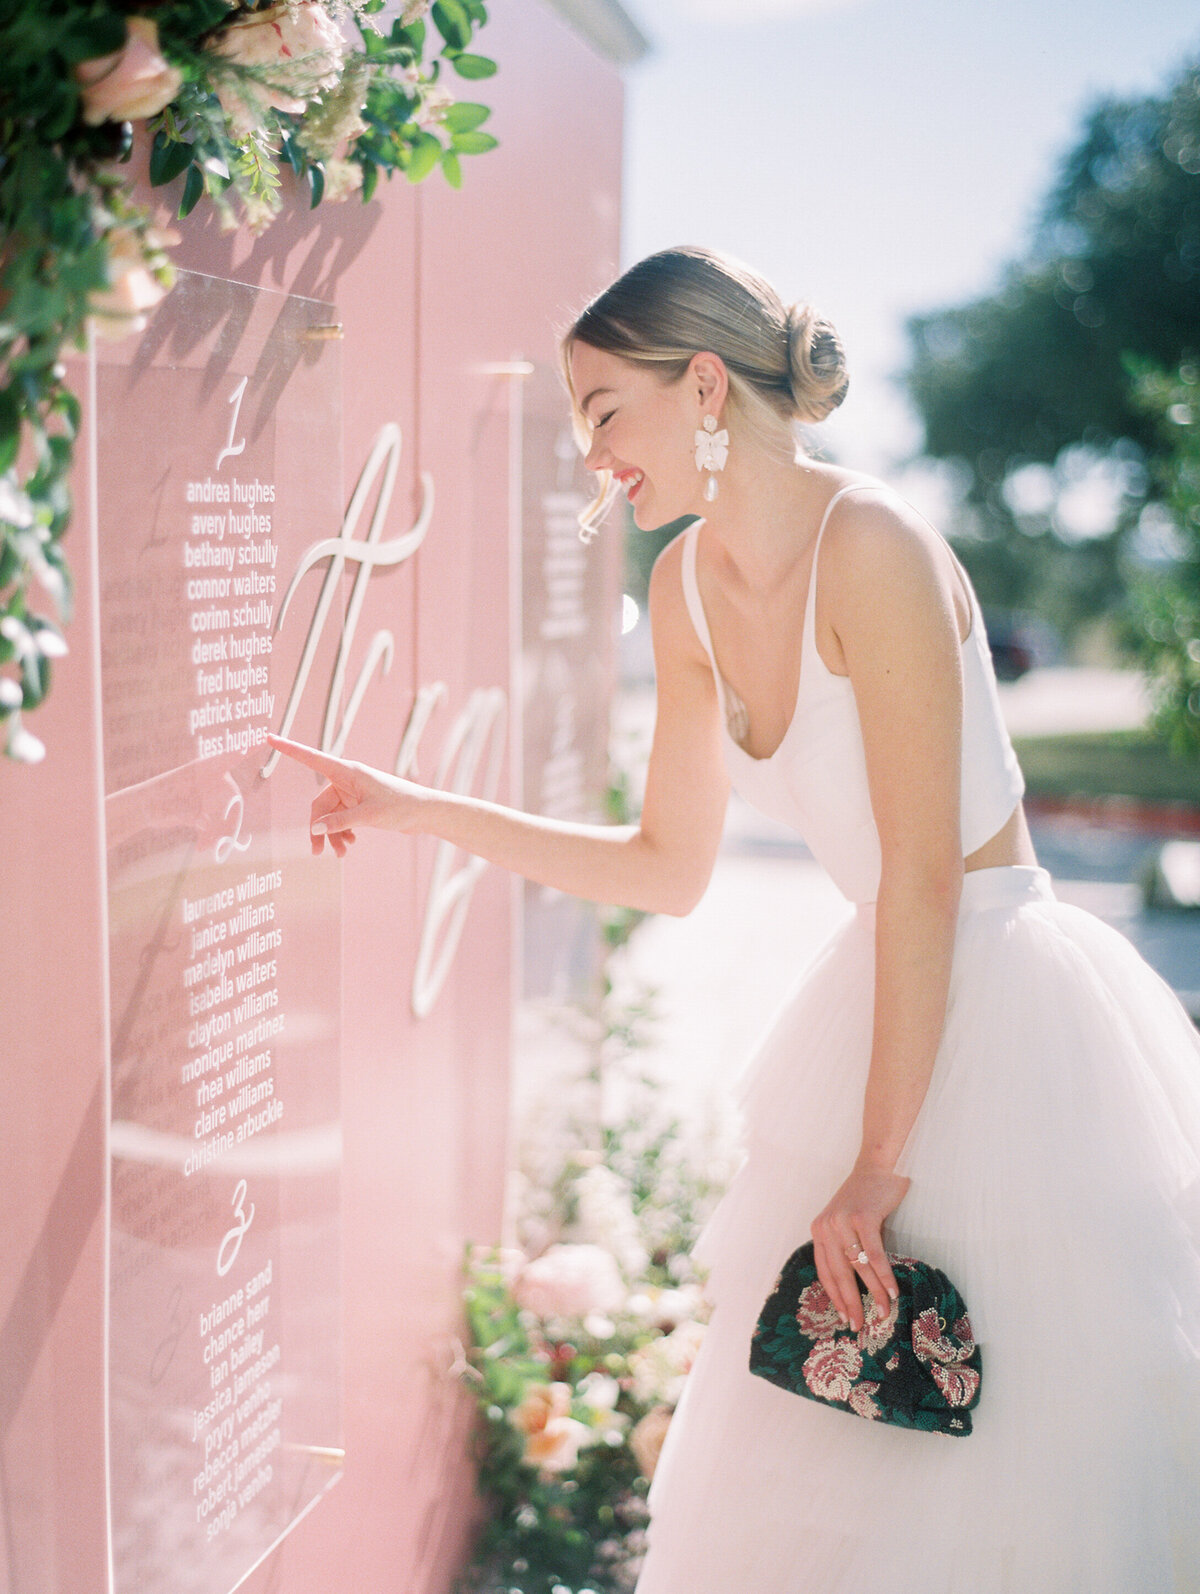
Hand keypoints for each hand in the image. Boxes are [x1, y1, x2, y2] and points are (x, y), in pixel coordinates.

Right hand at [265, 735, 428, 857]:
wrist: (424, 812)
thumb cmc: (401, 806)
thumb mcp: (369, 815)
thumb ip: (340, 822)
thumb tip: (314, 829)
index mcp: (348, 772)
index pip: (311, 758)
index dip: (289, 749)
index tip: (269, 738)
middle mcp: (346, 780)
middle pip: (319, 805)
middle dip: (318, 829)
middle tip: (317, 853)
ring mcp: (352, 793)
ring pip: (330, 816)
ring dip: (332, 835)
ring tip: (341, 854)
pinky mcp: (358, 804)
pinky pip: (340, 819)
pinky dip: (342, 833)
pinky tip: (350, 845)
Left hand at [810, 1162, 910, 1332]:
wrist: (877, 1167)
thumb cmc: (865, 1199)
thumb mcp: (845, 1224)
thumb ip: (844, 1247)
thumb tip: (854, 1286)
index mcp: (819, 1231)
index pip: (824, 1272)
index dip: (835, 1297)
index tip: (845, 1318)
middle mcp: (826, 1227)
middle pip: (838, 1275)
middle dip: (851, 1303)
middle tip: (859, 1326)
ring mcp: (842, 1222)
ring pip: (858, 1268)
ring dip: (873, 1294)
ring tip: (883, 1312)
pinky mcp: (862, 1218)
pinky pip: (873, 1255)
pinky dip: (884, 1276)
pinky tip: (892, 1291)